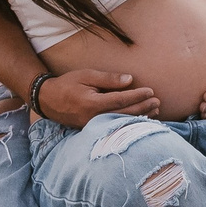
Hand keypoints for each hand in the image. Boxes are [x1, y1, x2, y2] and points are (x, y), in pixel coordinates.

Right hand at [36, 70, 159, 127]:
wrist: (47, 100)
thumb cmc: (67, 84)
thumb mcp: (86, 75)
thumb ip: (108, 78)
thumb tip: (129, 80)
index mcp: (92, 103)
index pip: (121, 100)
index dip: (137, 96)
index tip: (151, 91)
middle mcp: (93, 118)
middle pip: (124, 114)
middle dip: (143, 108)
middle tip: (157, 102)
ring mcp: (92, 127)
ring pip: (121, 123)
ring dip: (139, 117)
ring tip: (155, 111)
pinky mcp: (92, 130)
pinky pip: (114, 127)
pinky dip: (129, 123)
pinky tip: (140, 119)